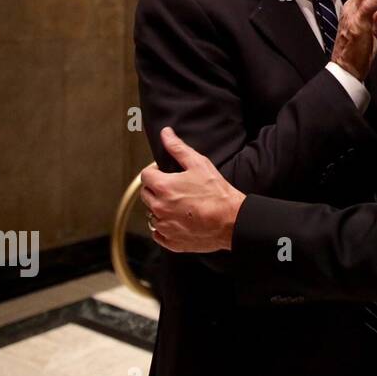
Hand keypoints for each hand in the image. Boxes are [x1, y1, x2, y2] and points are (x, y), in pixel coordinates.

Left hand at [140, 128, 244, 252]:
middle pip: (146, 194)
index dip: (155, 172)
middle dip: (156, 189)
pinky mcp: (171, 241)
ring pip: (152, 214)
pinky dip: (165, 227)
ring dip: (160, 208)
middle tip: (175, 188)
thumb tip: (166, 134)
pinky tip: (180, 220)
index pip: (145, 176)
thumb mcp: (199, 164)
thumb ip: (178, 148)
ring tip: (179, 205)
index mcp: (163, 187)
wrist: (231, 221)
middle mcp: (159, 207)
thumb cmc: (218, 194)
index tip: (165, 173)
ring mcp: (164, 226)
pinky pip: (158, 234)